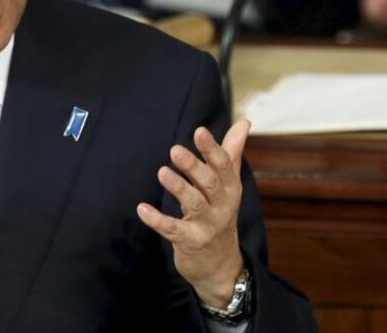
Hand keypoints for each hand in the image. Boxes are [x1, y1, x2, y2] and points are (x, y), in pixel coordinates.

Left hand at [136, 120, 249, 307]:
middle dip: (193, 166)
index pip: (224, 165)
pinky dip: (157, 220)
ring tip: (162, 172)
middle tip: (174, 150)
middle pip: (210, 183)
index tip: (199, 130)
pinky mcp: (190, 242)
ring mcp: (207, 226)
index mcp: (230, 188)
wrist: (221, 264)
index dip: (211, 148)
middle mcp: (222, 206)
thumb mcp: (229, 185)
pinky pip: (173, 230)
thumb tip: (244, 121)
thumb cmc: (220, 214)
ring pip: (194, 204)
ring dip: (178, 187)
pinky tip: (142, 209)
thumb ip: (232, 153)